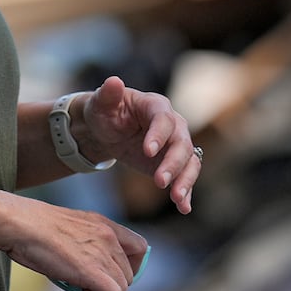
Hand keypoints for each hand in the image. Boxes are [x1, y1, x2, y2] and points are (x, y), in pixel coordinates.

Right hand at [1, 194, 147, 290]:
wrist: (18, 223)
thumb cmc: (32, 226)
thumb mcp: (69, 227)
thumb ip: (86, 241)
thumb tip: (87, 266)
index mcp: (104, 223)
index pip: (140, 247)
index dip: (130, 265)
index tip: (111, 272)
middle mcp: (109, 236)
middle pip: (130, 273)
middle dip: (111, 283)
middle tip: (85, 281)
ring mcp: (102, 253)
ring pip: (122, 287)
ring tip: (78, 284)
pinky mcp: (92, 270)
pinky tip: (79, 289)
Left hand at [76, 76, 200, 213]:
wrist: (107, 131)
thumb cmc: (104, 112)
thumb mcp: (101, 104)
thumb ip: (107, 95)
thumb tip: (114, 81)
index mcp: (155, 106)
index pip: (163, 119)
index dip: (158, 135)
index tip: (147, 152)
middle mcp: (172, 124)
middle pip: (181, 143)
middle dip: (173, 163)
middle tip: (160, 182)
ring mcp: (175, 145)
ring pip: (189, 162)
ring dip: (185, 180)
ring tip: (177, 199)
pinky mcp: (173, 164)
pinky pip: (185, 177)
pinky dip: (186, 192)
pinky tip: (184, 208)